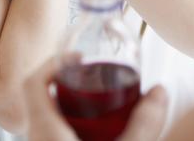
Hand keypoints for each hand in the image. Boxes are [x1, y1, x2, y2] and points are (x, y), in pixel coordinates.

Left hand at [24, 57, 168, 140]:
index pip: (33, 82)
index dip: (53, 62)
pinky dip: (70, 127)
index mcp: (45, 131)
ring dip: (68, 106)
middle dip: (66, 83)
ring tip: (98, 105)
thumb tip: (160, 91)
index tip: (80, 59)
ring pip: (46, 119)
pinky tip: (96, 135)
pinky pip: (53, 137)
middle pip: (40, 98)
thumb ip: (145, 122)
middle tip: (94, 80)